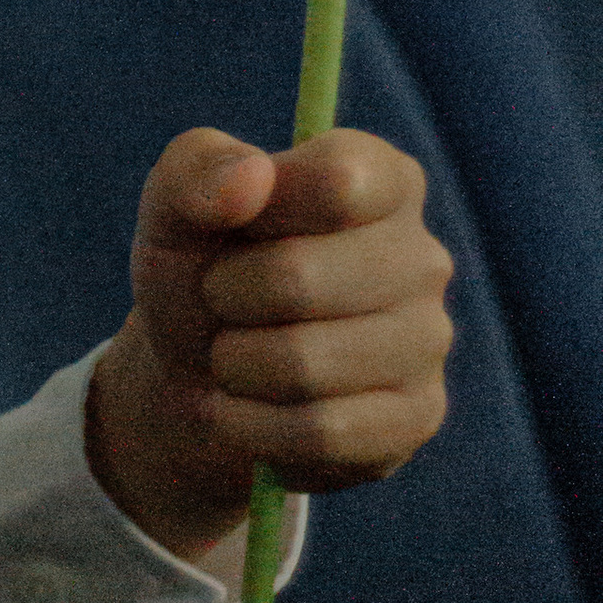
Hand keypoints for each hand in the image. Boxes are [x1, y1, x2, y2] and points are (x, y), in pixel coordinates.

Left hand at [87, 128, 454, 560]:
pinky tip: (243, 408)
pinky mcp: (417, 417)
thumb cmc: (200, 266)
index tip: (235, 224)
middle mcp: (423, 256)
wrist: (200, 373)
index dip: (258, 213)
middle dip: (225, 296)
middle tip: (218, 300)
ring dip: (233, 365)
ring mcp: (429, 341)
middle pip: (300, 280)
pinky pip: (319, 432)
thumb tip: (253, 177)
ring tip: (230, 355)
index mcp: (382, 178)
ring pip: (304, 365)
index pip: (338, 181)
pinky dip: (250, 424)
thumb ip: (196, 170)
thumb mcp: (174, 204)